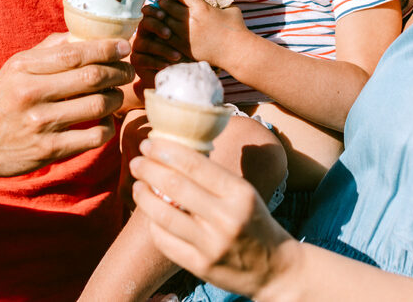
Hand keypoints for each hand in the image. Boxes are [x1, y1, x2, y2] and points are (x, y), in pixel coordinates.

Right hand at [0, 33, 133, 178]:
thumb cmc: (3, 98)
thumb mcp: (17, 66)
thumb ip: (50, 48)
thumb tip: (86, 34)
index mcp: (24, 67)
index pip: (76, 53)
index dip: (107, 48)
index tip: (124, 47)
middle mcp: (31, 93)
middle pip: (92, 77)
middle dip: (119, 72)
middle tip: (128, 71)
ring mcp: (40, 124)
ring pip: (98, 106)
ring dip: (116, 98)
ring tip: (118, 94)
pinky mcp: (48, 151)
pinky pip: (93, 137)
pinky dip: (107, 127)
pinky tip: (106, 121)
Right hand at [131, 4, 187, 90]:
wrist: (175, 70)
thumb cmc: (180, 50)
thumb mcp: (181, 37)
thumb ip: (178, 24)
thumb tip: (181, 8)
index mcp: (154, 22)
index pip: (149, 11)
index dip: (153, 11)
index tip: (164, 15)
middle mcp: (144, 32)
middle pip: (145, 24)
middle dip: (157, 27)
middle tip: (169, 34)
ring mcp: (138, 46)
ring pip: (146, 44)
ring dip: (163, 49)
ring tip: (177, 56)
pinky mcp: (136, 60)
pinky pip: (143, 59)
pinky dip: (157, 62)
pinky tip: (168, 65)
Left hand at [131, 138, 293, 298]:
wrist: (276, 269)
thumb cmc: (255, 221)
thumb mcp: (245, 192)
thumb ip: (215, 175)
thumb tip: (176, 149)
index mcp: (240, 192)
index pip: (195, 164)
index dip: (166, 151)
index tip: (149, 143)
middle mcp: (226, 218)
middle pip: (175, 186)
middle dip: (148, 169)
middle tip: (136, 161)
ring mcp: (213, 245)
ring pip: (164, 215)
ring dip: (143, 196)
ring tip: (137, 186)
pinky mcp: (202, 267)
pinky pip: (166, 242)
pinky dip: (153, 225)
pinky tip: (150, 215)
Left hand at [157, 0, 248, 67]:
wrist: (236, 52)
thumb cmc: (236, 29)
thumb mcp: (230, 9)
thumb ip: (221, 2)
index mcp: (201, 7)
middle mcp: (190, 20)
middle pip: (167, 7)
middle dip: (163, 3)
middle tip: (161, 3)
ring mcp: (185, 35)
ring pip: (164, 22)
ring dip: (160, 18)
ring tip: (159, 16)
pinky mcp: (183, 47)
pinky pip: (166, 38)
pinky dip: (162, 33)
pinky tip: (162, 31)